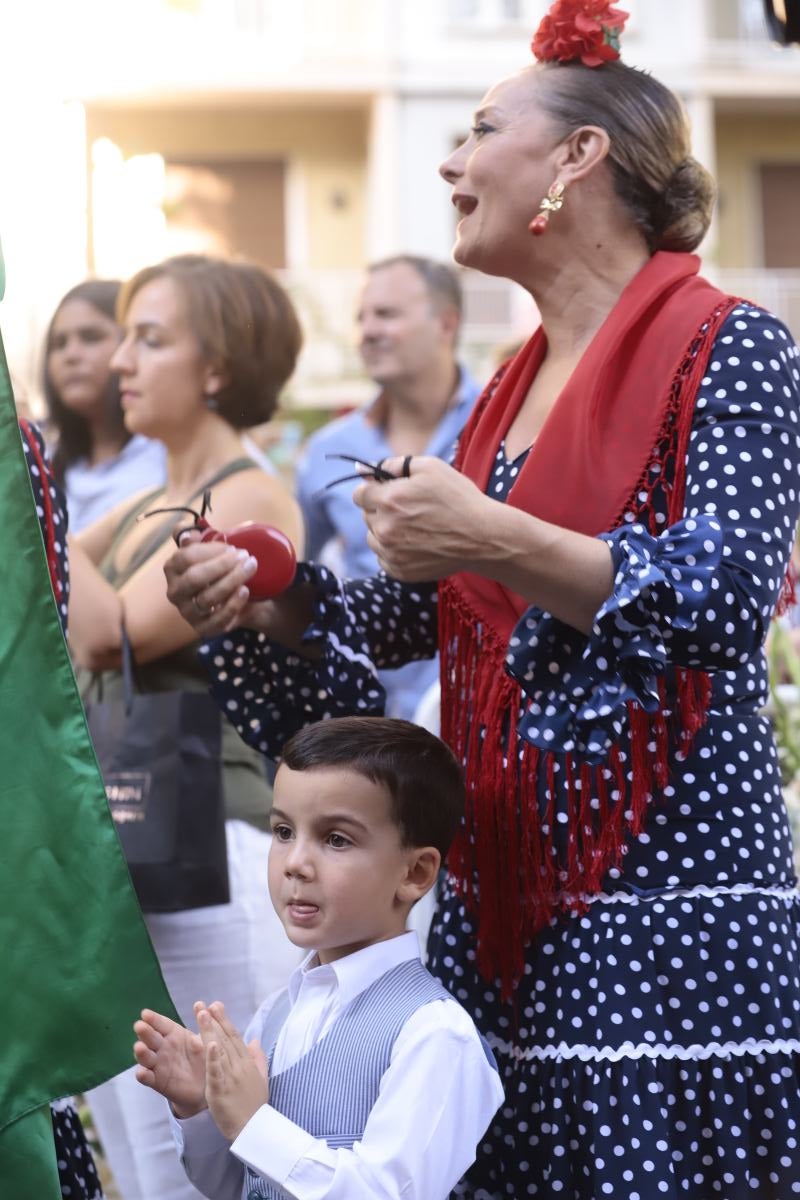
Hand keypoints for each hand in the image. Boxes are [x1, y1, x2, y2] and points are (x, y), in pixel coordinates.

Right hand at [133, 1009, 206, 1118]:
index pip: (161, 1023)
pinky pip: (148, 1078)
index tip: (145, 1013)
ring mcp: (158, 1064)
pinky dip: (143, 1075)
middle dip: (144, 1032)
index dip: (153, 1018)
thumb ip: (209, 1024)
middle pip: (151, 1038)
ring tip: (139, 1047)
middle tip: (139, 1026)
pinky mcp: (158, 1081)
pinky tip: (142, 1072)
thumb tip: (217, 1003)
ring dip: (141, 1052)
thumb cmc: (203, 1057)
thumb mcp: (207, 1039)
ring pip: (146, 1057)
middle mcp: (162, 1047)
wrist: (206, 1084)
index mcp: (173, 1033)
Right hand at [164, 529, 317, 652]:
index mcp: (173, 568)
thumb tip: (189, 534)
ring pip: (208, 597)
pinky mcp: (203, 629)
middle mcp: (175, 592)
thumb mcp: (214, 549)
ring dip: (233, 580)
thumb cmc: (224, 569)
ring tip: (250, 568)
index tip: (232, 547)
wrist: (245, 598)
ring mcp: (188, 612)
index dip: (210, 550)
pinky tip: (245, 591)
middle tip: (245, 556)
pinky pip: (218, 619)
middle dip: (222, 565)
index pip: (185, 557)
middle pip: (195, 578)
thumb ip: (201, 535)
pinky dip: (233, 604)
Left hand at [196, 1001, 268, 1140]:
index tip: (215, 1005)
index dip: (224, 1020)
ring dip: (210, 1031)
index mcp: (246, 1062)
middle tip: (204, 1004)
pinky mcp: (221, 1090)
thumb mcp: (261, 1078)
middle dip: (214, 1020)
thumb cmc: (255, 1105)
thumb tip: (255, 1040)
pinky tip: (209, 1044)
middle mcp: (239, 1066)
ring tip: (201, 1014)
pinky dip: (212, 1058)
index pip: (234, 1036)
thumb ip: (258, 1057)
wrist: (254, 1129)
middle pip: (225, 1039)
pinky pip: (216, 1072)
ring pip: (219, 1050)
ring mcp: (230, 1077)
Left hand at [352, 456, 494, 581]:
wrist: (482, 537)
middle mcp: (384, 528)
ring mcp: (391, 553)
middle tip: (410, 510)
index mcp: (389, 500)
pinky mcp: (399, 571)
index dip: (373, 490)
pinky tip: (416, 544)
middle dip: (382, 510)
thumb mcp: (430, 468)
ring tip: (414, 527)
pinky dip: (394, 551)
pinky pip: (384, 558)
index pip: (359, 494)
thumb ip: (393, 465)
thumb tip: (364, 469)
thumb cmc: (459, 498)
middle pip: (366, 516)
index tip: (388, 492)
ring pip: (373, 538)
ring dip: (386, 531)